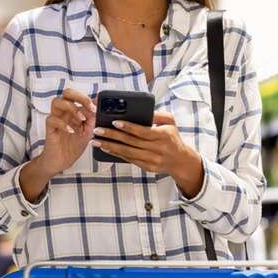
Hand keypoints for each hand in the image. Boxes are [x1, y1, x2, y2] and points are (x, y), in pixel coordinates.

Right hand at [36, 88, 96, 175]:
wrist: (62, 161)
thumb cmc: (74, 145)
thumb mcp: (89, 131)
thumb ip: (93, 117)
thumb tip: (99, 103)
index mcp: (73, 110)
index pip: (78, 95)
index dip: (88, 99)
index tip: (95, 108)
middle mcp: (64, 112)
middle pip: (67, 93)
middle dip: (79, 97)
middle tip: (89, 108)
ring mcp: (56, 118)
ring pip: (57, 102)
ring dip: (71, 109)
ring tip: (80, 121)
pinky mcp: (49, 128)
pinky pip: (52, 119)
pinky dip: (64, 124)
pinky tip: (71, 131)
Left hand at [90, 111, 205, 196]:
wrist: (180, 160)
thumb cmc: (172, 137)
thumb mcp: (171, 122)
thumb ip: (158, 114)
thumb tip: (143, 109)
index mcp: (163, 136)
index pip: (143, 132)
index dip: (128, 127)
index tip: (114, 122)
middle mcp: (158, 149)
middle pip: (131, 142)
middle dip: (112, 136)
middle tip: (98, 130)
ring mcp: (152, 160)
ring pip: (127, 153)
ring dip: (110, 146)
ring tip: (96, 141)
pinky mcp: (147, 167)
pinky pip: (129, 160)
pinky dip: (116, 154)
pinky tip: (106, 148)